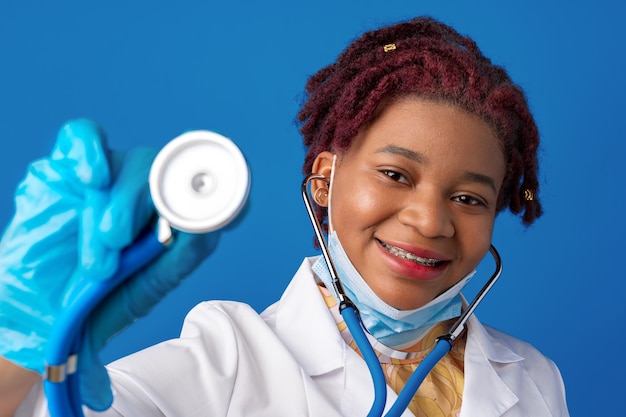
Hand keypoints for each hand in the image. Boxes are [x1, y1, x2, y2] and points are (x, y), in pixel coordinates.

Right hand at [0, 119, 218, 410]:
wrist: (39, 317)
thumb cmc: (97, 301)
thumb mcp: (147, 288)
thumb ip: (180, 257)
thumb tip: (207, 227)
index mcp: (172, 219)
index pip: (204, 189)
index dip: (224, 187)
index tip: (223, 207)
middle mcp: (145, 194)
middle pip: (163, 170)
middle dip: (142, 202)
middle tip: (118, 239)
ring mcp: (108, 178)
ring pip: (128, 161)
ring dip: (112, 203)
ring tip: (96, 255)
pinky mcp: (66, 170)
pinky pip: (81, 136)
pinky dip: (89, 151)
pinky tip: (93, 178)